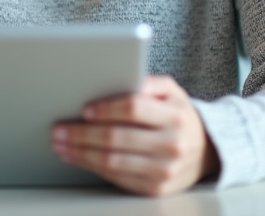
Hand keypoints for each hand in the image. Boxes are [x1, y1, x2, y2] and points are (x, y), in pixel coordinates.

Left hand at [50, 75, 218, 196]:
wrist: (205, 152)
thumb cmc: (179, 116)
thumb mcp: (172, 91)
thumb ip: (148, 81)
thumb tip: (120, 76)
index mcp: (175, 116)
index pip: (134, 109)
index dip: (106, 108)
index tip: (84, 109)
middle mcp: (172, 145)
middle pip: (117, 138)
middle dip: (82, 134)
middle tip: (59, 129)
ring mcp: (164, 171)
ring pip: (112, 162)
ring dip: (80, 153)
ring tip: (61, 144)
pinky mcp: (155, 189)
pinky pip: (117, 178)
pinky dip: (92, 168)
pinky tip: (78, 157)